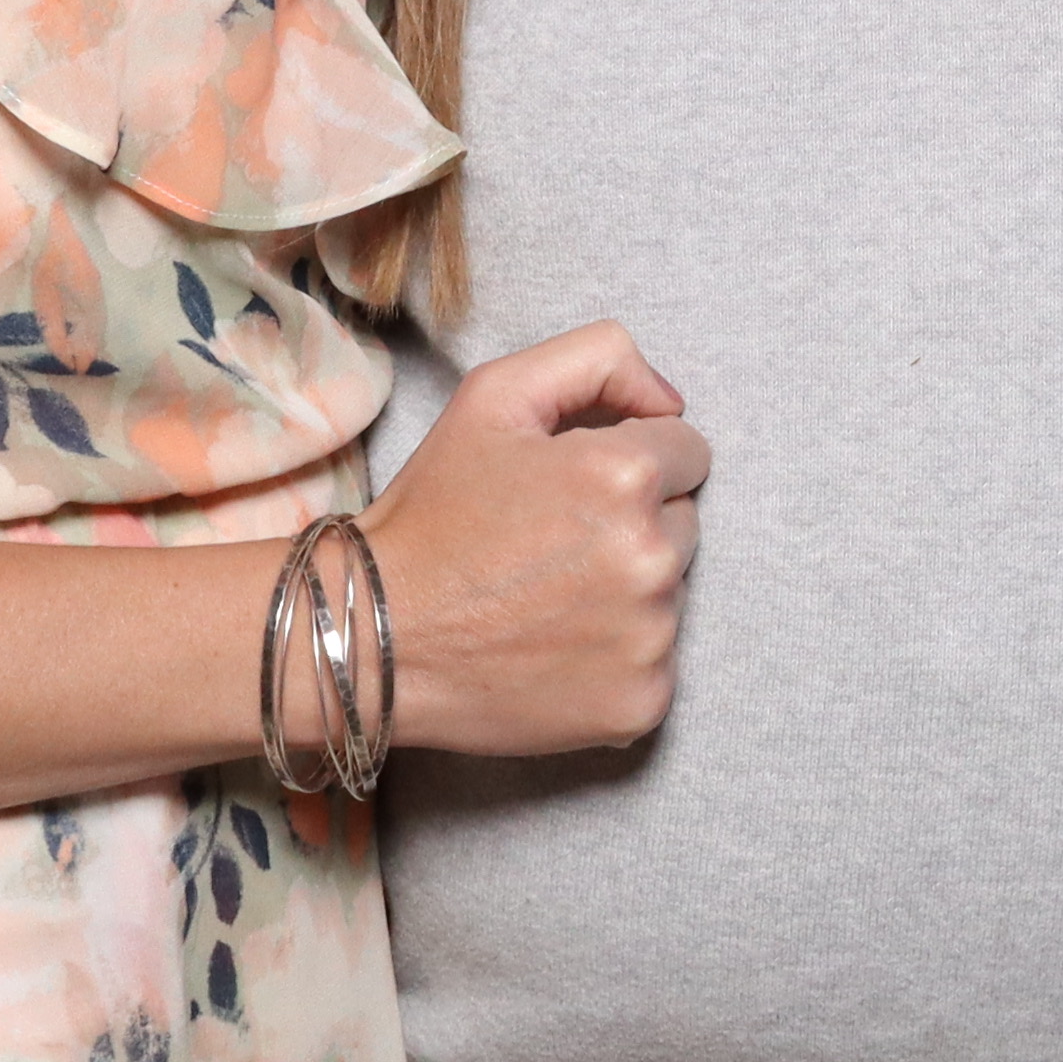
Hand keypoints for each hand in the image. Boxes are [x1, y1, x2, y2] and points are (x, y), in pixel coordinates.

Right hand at [371, 321, 707, 758]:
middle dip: (633, 525)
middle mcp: (652, 558)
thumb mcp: (495, 396)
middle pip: (685, 522)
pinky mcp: (643, 703)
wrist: (373, 639)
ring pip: (673, 592)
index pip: (688, 452)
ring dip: (628, 590)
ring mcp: (651, 638)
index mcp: (625, 475)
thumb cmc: (433, 514)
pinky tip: (554, 649)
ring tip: (546, 599)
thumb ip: (600, 358)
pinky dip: (618, 656)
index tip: (573, 490)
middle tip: (552, 546)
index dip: (628, 463)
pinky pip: (658, 661)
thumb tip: (673, 401)